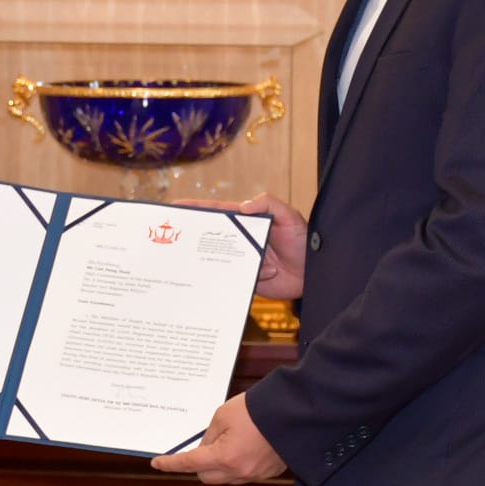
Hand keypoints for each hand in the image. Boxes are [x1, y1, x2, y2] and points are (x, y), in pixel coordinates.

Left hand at [150, 393, 284, 484]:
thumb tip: (204, 448)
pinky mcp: (268, 473)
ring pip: (224, 477)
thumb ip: (209, 435)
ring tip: (230, 440)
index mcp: (224, 457)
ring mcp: (254, 475)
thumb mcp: (223, 415)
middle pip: (205, 476)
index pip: (189, 464)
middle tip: (204, 444)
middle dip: (199, 464)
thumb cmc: (258, 409)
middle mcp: (238, 472)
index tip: (158, 462)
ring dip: (218, 465)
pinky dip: (237, 464)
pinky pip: (243, 474)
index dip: (171, 463)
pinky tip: (245, 446)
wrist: (294, 412)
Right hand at [169, 191, 306, 299]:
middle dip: (191, 236)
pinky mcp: (244, 279)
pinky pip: (227, 278)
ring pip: (215, 259)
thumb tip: (243, 206)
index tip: (176, 206)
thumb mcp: (290, 217)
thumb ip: (269, 204)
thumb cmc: (305, 242)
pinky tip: (204, 280)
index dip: (196, 209)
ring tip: (179, 261)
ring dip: (201, 260)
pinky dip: (218, 279)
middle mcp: (240, 241)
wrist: (314, 275)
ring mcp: (240, 260)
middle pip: (210, 236)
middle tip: (169, 237)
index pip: (217, 213)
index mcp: (247, 222)